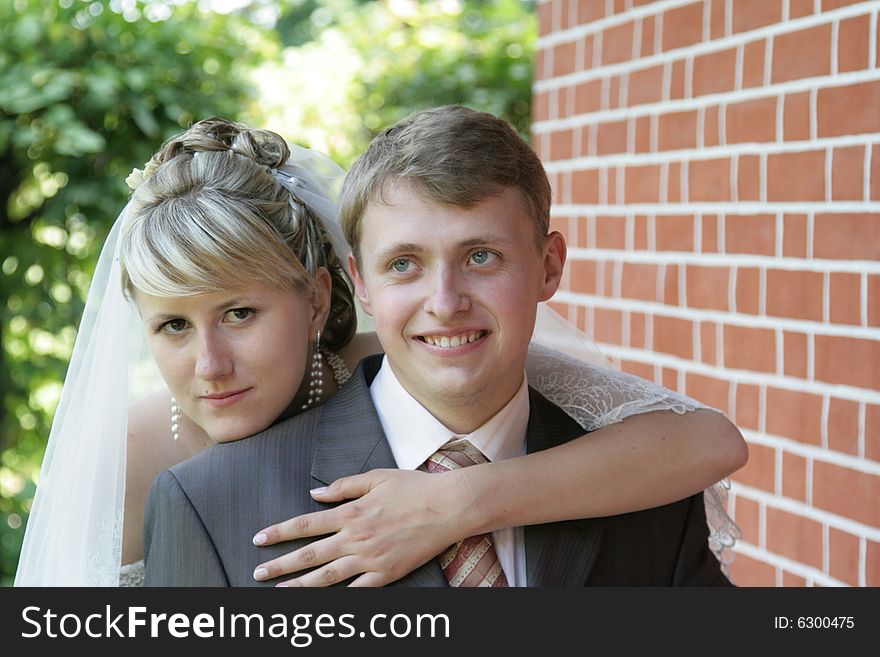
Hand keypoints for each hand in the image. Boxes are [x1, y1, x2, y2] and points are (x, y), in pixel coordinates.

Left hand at [251, 468, 469, 586]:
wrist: (449, 507)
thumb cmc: (415, 488)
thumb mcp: (377, 477)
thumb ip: (344, 486)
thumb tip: (315, 493)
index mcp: (351, 512)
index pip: (305, 524)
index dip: (279, 532)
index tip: (259, 538)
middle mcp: (356, 538)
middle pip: (309, 555)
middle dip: (280, 565)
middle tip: (258, 572)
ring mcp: (371, 559)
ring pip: (327, 577)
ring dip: (299, 586)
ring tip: (278, 593)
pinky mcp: (386, 574)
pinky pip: (357, 591)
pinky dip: (339, 599)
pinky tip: (322, 604)